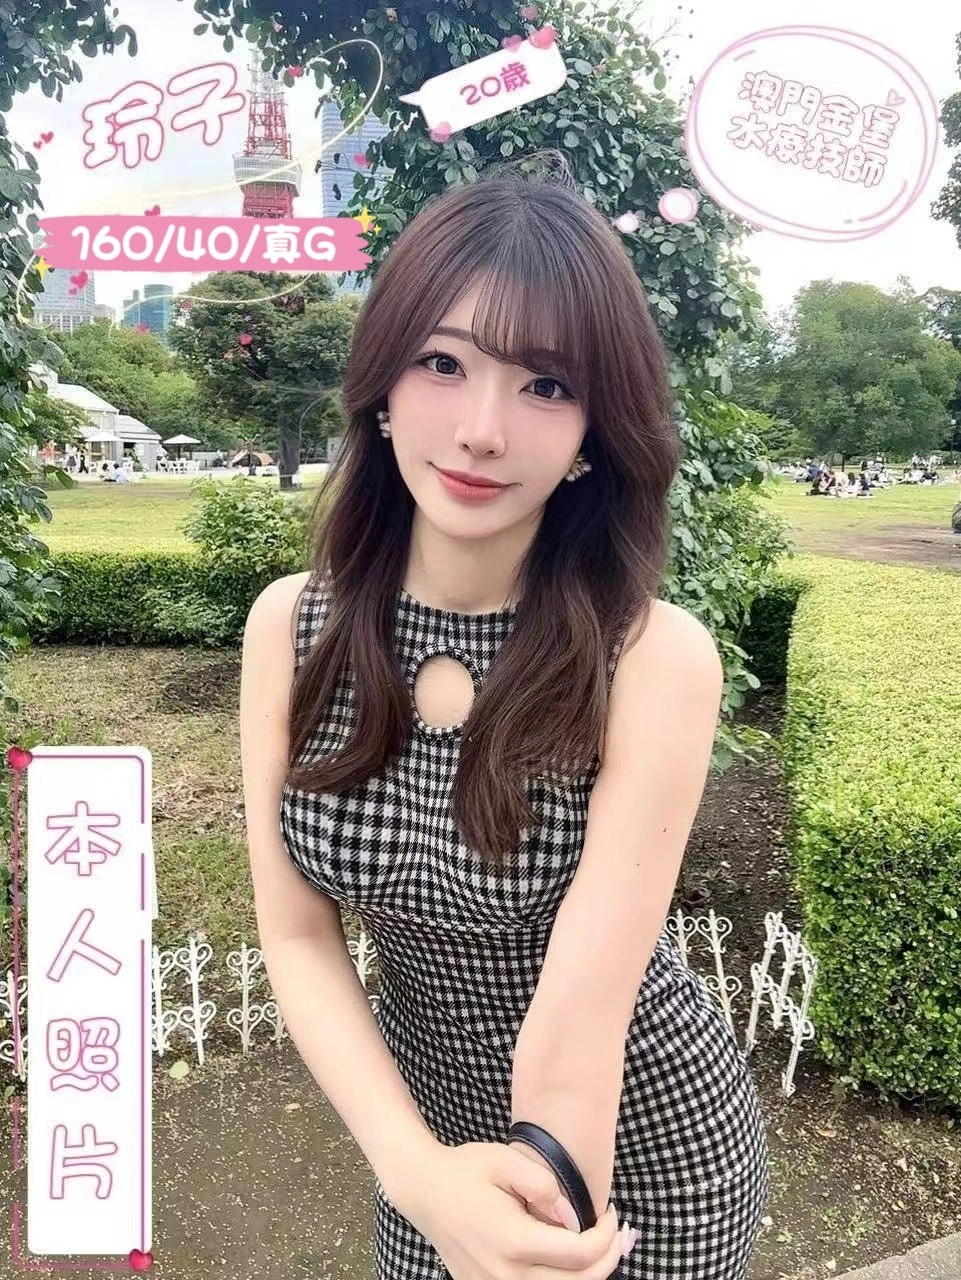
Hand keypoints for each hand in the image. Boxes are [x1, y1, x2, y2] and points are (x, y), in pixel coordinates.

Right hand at [405, 1141, 625, 1279]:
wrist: (423, 1192)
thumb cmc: (465, 1170)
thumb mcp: (505, 1160)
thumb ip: (544, 1185)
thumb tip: (573, 1215)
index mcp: (514, 1241)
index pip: (581, 1255)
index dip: (607, 1236)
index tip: (611, 1212)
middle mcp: (506, 1275)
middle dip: (608, 1259)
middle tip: (616, 1233)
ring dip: (588, 1274)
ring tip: (600, 1247)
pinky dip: (562, 1279)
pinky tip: (570, 1258)